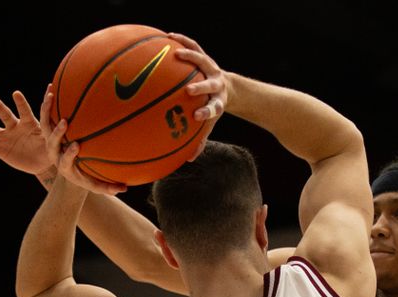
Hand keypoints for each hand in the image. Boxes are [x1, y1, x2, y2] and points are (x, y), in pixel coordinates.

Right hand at [0, 88, 51, 176]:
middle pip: (5, 115)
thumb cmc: (51, 148)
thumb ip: (57, 132)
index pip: (25, 111)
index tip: (16, 93)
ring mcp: (5, 137)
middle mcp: (15, 127)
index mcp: (29, 123)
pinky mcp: (0, 149)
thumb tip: (68, 121)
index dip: (21, 103)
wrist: (43, 162)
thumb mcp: (56, 141)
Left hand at [39, 87, 126, 195]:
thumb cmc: (85, 177)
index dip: (69, 153)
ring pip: (44, 124)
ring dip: (47, 110)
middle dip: (56, 132)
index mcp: (64, 165)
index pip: (65, 160)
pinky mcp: (49, 130)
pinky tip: (52, 86)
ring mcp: (49, 140)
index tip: (76, 145)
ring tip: (51, 95)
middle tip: (65, 122)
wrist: (69, 172)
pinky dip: (49, 102)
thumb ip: (108, 187)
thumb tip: (125, 188)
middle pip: (51, 142)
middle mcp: (54, 152)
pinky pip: (47, 115)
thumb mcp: (95, 185)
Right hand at [169, 32, 229, 160]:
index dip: (206, 112)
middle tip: (189, 90)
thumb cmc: (212, 108)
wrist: (228, 88)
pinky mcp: (206, 57)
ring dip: (190, 57)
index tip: (196, 116)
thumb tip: (188, 160)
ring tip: (175, 54)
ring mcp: (212, 69)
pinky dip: (183, 41)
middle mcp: (216, 85)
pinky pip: (194, 46)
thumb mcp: (210, 123)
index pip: (214, 108)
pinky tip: (168, 36)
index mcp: (217, 102)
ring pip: (203, 60)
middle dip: (201, 87)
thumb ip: (199, 139)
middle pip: (210, 85)